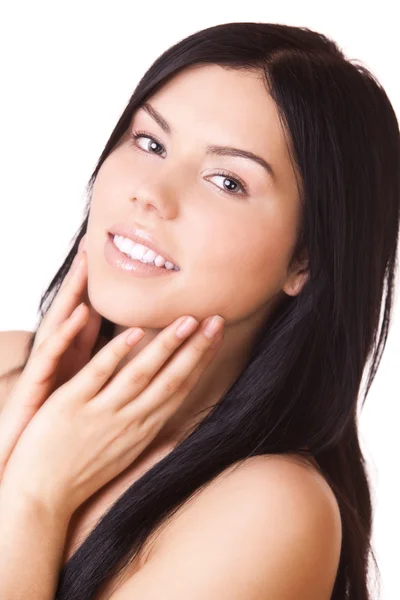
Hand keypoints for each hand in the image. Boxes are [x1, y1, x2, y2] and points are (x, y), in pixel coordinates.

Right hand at [0, 234, 101, 479]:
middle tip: (95, 242)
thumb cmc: (60, 443)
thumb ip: (115, 391)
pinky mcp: (34, 387)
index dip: (116, 299)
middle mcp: (63, 366)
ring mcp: (48, 374)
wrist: (26, 479)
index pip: (102, 326)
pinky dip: (65, 334)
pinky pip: (50, 356)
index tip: (125, 273)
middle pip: (79, 315)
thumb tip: (146, 381)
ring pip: (63, 326)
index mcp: (81, 368)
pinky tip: (79, 313)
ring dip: (77, 294)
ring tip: (88, 262)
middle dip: (88, 280)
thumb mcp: (92, 413)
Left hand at [1, 308, 223, 516]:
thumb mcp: (125, 455)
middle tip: (216, 320)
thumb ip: (148, 434)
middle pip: (171, 379)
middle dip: (196, 348)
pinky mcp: (69, 406)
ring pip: (141, 373)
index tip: (216, 335)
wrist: (41, 499)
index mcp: (144, 429)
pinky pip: (97, 375)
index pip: (180, 389)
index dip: (201, 360)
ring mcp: (101, 413)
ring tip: (187, 320)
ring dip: (167, 346)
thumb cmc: (82, 475)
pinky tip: (135, 332)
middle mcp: (130, 421)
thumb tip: (179, 431)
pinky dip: (117, 353)